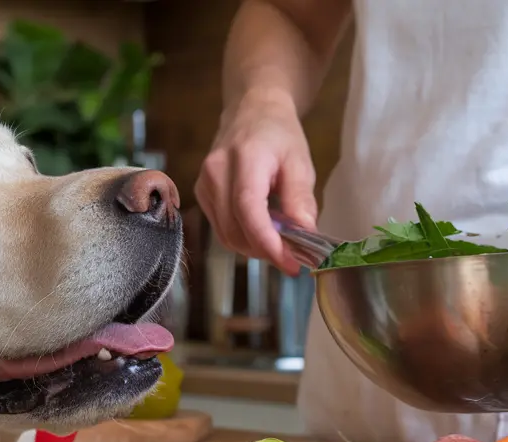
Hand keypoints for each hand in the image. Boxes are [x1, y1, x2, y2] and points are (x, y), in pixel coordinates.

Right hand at [195, 88, 317, 275]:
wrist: (251, 111)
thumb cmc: (279, 135)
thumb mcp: (300, 162)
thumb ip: (300, 200)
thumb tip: (305, 236)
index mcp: (244, 158)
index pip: (248, 210)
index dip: (268, 243)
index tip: (291, 263)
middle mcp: (215, 172)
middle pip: (234, 229)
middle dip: (265, 250)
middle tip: (294, 257)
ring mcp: (204, 184)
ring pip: (226, 235)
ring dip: (254, 248)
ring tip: (280, 242)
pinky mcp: (202, 194)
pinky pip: (221, 229)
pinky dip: (243, 238)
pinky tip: (262, 230)